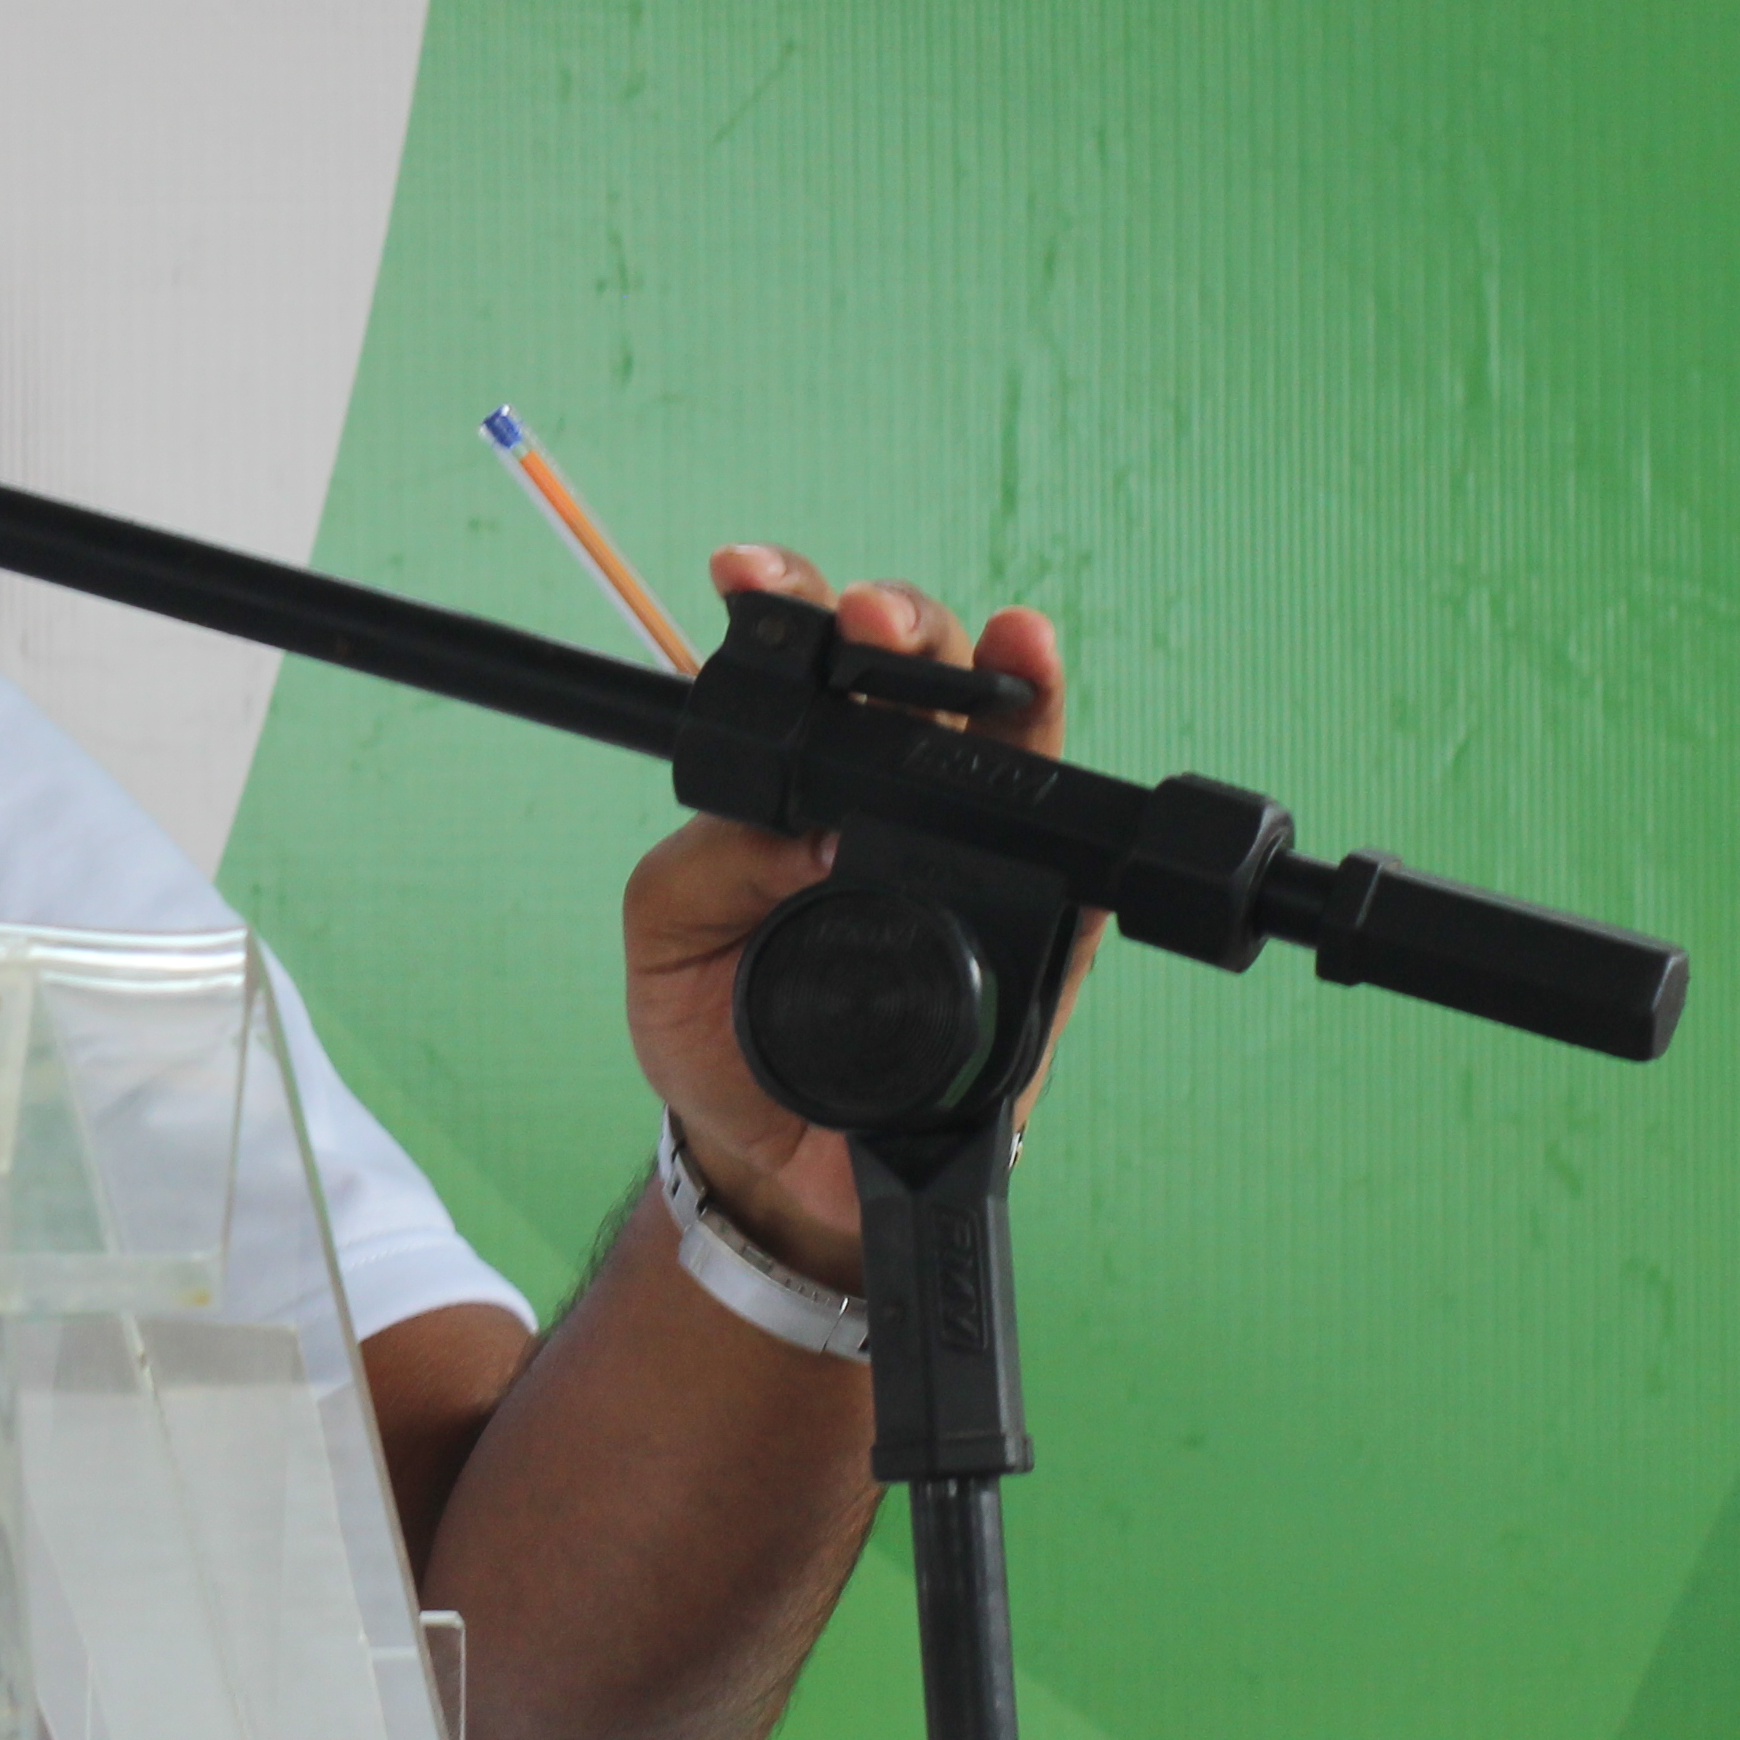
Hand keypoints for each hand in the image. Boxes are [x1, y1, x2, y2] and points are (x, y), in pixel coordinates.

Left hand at [618, 551, 1087, 1292]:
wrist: (777, 1161)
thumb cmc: (715, 1032)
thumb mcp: (666, 940)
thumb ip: (708, 867)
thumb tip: (801, 830)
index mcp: (797, 783)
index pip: (803, 673)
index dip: (785, 606)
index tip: (748, 578)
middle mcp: (890, 802)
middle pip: (914, 675)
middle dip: (898, 624)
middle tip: (868, 623)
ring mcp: (973, 858)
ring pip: (1004, 736)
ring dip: (1001, 674)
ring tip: (994, 642)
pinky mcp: (1039, 933)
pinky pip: (1072, 857)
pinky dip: (1070, 797)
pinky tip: (1052, 737)